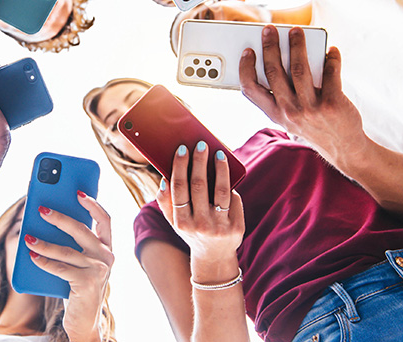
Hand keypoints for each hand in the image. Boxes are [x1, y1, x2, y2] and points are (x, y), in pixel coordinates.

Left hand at [25, 194, 112, 341]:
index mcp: (107, 247)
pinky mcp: (86, 284)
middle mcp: (106, 257)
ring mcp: (98, 271)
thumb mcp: (80, 262)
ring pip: (67, 251)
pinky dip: (44, 262)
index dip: (92, 204)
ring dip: (44, 243)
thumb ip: (73, 244)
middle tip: (41, 210)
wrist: (84, 322)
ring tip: (28, 237)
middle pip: (81, 230)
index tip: (77, 191)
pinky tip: (32, 256)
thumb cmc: (77, 286)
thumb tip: (47, 220)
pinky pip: (61, 269)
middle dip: (60, 218)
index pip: (105, 219)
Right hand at [157, 142, 243, 263]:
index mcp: (181, 222)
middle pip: (199, 186)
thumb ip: (165, 202)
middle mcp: (200, 225)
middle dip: (200, 162)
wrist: (214, 257)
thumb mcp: (174, 222)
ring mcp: (220, 227)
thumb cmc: (192, 231)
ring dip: (220, 169)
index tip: (183, 149)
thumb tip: (165, 180)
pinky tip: (228, 174)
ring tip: (219, 153)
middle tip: (201, 145)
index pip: (179, 188)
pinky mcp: (237, 227)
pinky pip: (234, 200)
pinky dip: (230, 185)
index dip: (181, 166)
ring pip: (221, 190)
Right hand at [239, 26, 367, 161]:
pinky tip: (331, 51)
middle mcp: (290, 111)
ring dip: (297, 45)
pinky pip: (330, 73)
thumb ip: (280, 97)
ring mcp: (311, 108)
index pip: (251, 89)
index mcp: (276, 114)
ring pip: (299, 68)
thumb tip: (278, 61)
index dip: (246, 68)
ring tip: (297, 31)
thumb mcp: (289, 119)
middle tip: (270, 30)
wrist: (344, 148)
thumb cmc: (315, 127)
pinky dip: (331, 58)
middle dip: (270, 46)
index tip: (248, 51)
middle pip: (274, 72)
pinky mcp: (333, 104)